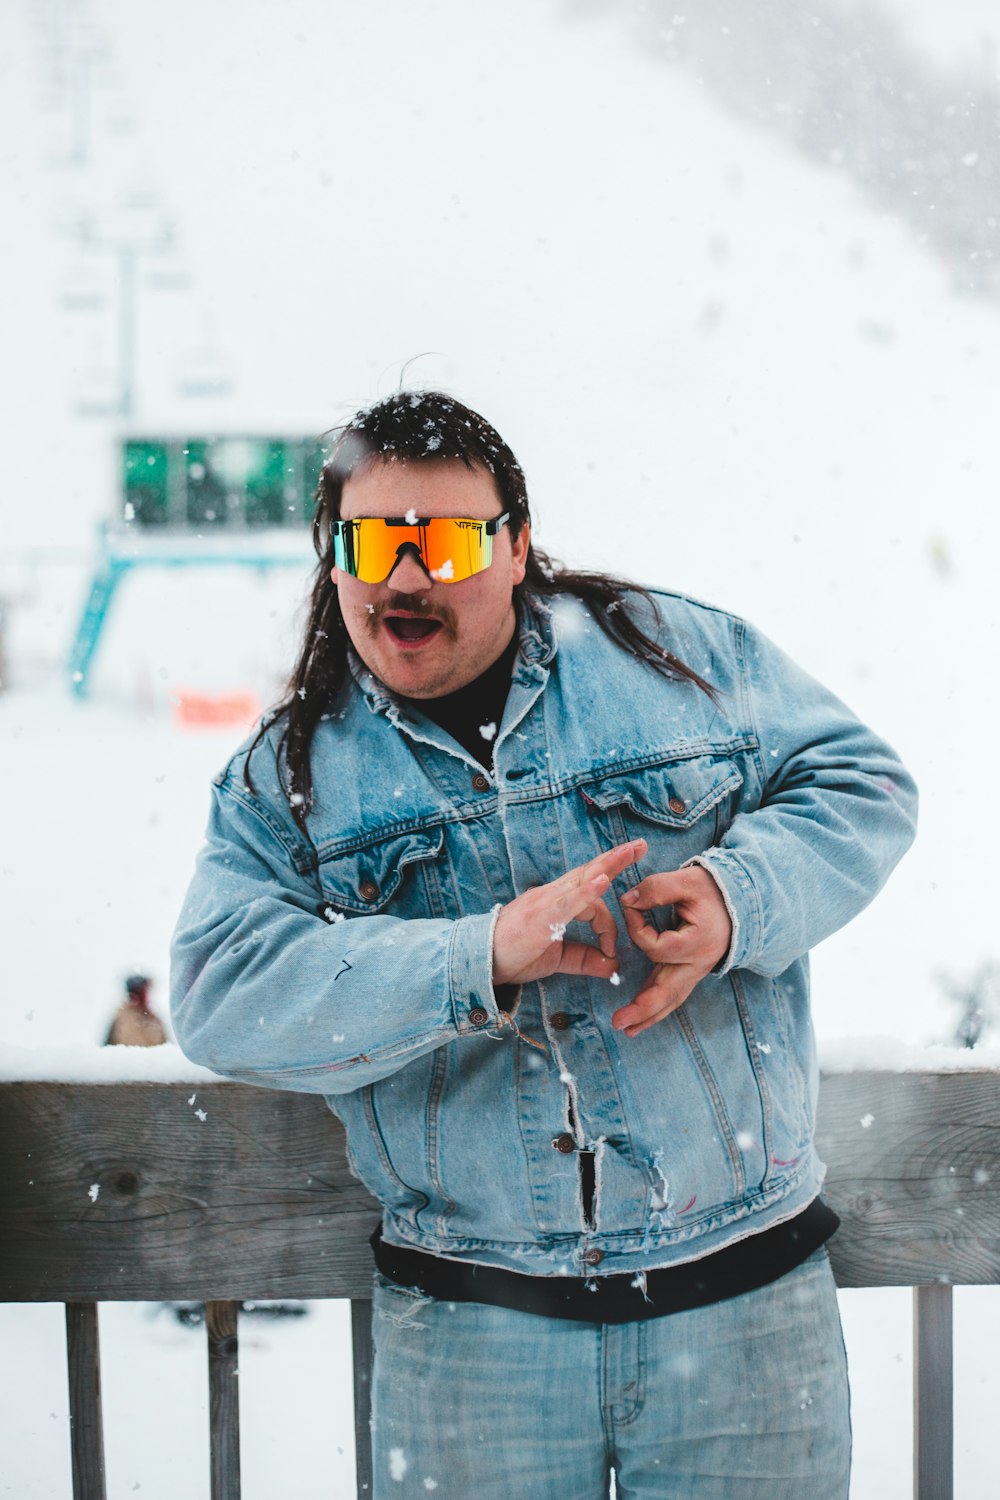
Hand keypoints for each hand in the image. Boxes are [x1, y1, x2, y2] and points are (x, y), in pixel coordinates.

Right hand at [492, 839, 646, 986]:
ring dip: (608, 865)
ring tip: (630, 851)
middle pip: (589, 871)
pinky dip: (586, 891)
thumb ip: (585, 959)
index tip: (612, 950)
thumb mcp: (557, 958)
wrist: (479, 960)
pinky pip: (567, 900)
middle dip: (616, 858)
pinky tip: (603, 881)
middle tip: (641, 844)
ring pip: (582, 878)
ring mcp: (546, 901)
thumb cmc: (515, 955)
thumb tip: (613, 966)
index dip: (609, 923)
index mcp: (556, 903)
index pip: (592, 899)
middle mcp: (552, 895)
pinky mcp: (540, 914)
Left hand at [613, 865, 731, 1036]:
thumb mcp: (686, 880)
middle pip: (670, 991)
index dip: (636, 928)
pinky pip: (672, 994)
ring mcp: (696, 971)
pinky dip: (656, 1008)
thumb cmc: (712, 890)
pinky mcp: (690, 972)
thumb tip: (627, 902)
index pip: (658, 947)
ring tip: (626, 1029)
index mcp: (700, 940)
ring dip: (648, 1016)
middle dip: (644, 1008)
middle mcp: (700, 962)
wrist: (738, 900)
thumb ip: (656, 889)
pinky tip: (639, 1020)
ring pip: (671, 999)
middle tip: (619, 1022)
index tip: (629, 907)